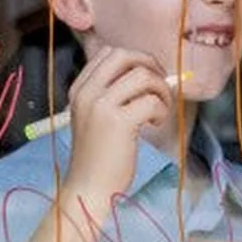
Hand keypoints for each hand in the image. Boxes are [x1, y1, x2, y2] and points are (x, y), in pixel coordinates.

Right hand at [62, 47, 173, 206]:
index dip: (135, 60)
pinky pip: (151, 100)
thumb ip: (116, 94)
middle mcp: (86, 93)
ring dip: (161, 90)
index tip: (148, 77)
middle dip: (150, 66)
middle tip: (159, 88)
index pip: (109, 53)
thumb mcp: (98, 117)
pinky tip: (154, 124)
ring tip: (159, 111)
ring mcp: (100, 106)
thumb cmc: (98, 155)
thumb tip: (154, 74)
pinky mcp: (118, 122)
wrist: (88, 188)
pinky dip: (161, 110)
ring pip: (143, 76)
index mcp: (79, 89)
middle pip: (124, 55)